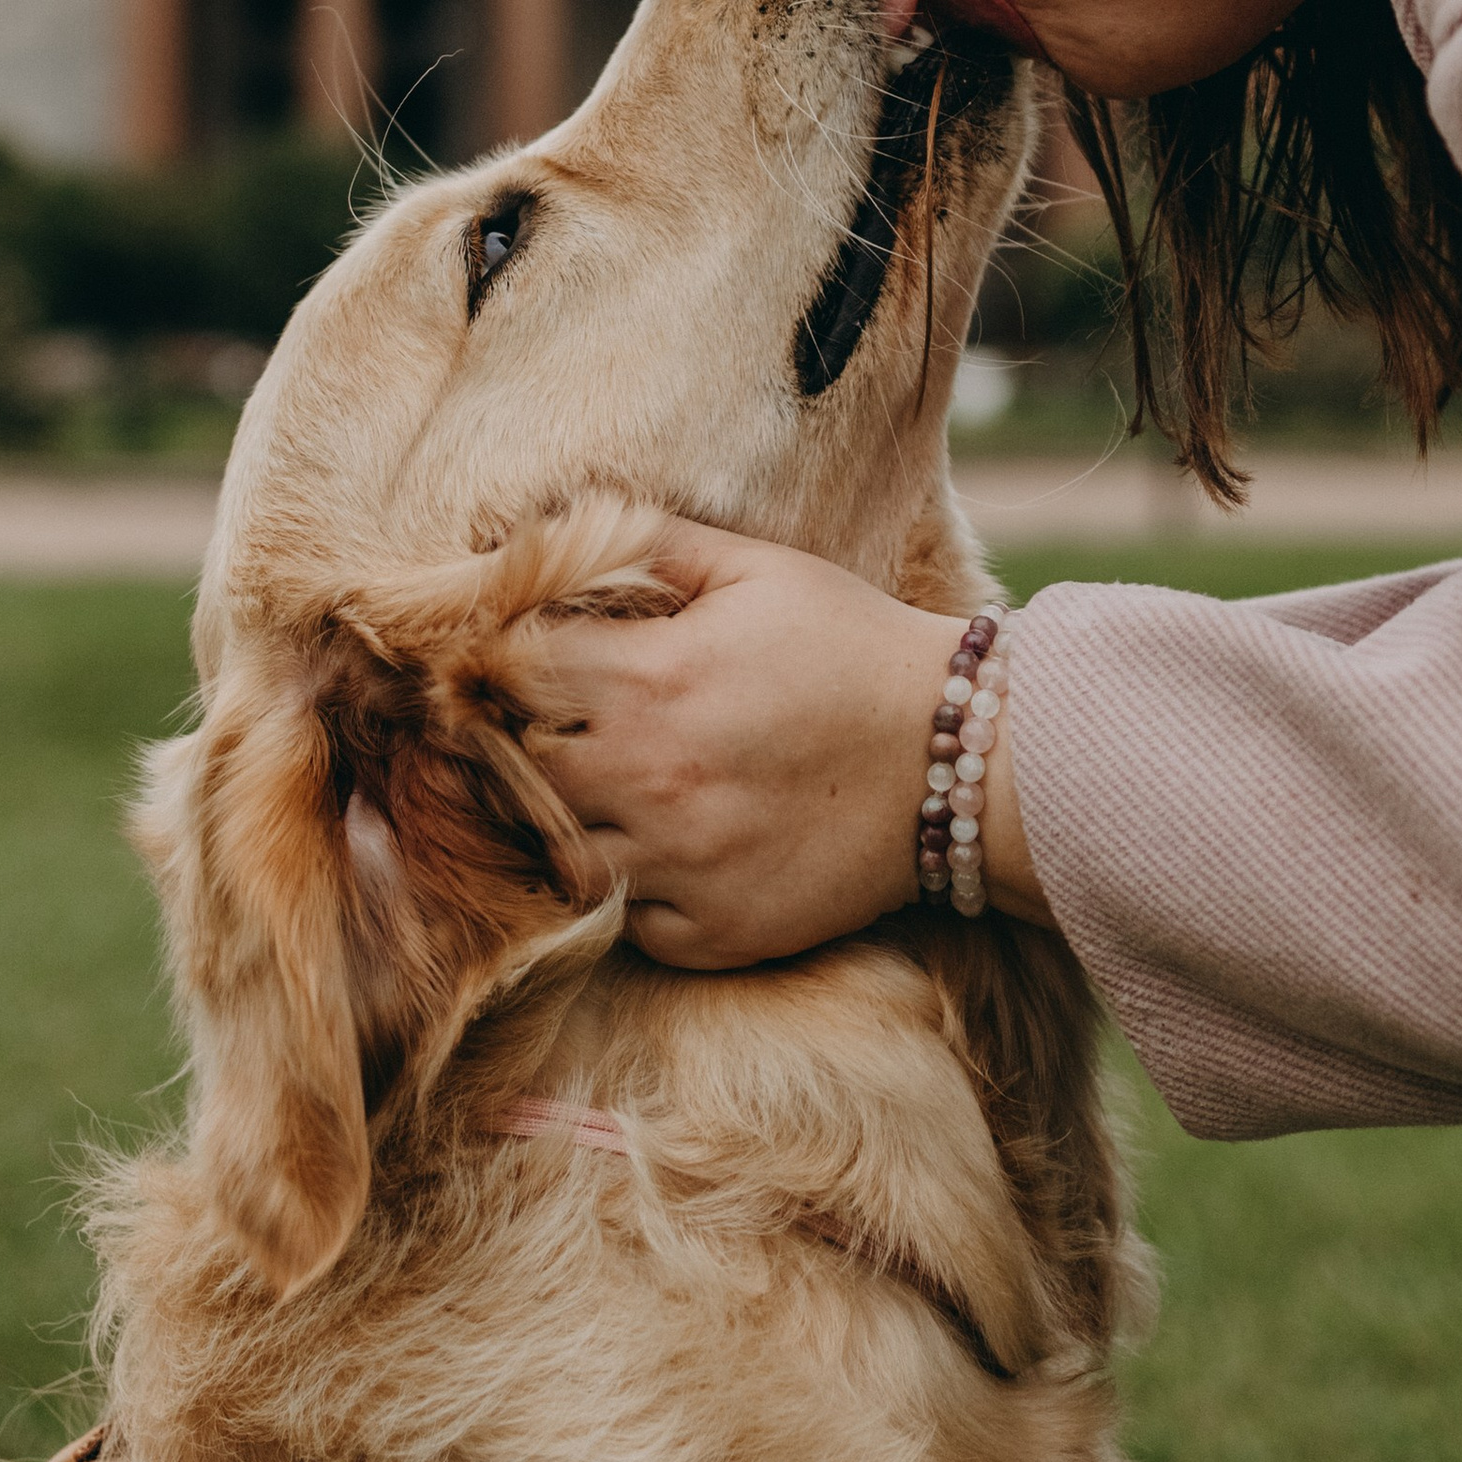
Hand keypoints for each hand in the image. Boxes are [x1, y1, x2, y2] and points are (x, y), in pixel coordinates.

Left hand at [523, 519, 1045, 968]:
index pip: (511, 672)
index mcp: (651, 681)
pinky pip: (624, 924)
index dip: (505, 660)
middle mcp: (651, 780)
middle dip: (521, 742)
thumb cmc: (851, 645)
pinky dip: (627, 891)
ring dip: (566, 822)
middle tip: (556, 727)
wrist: (956, 756)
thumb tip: (547, 529)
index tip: (524, 660)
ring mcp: (681, 867)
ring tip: (602, 791)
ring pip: (559, 857)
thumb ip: (650, 542)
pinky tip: (659, 848)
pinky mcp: (715, 933)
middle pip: (516, 769)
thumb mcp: (755, 569)